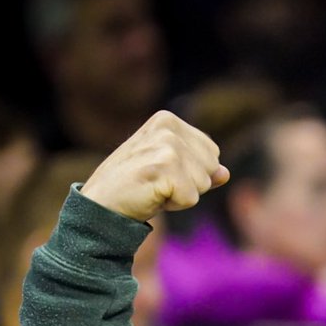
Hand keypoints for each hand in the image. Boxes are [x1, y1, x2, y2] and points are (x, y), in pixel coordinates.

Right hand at [79, 110, 228, 221]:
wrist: (100, 204)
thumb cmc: (135, 186)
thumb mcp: (169, 171)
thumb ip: (199, 168)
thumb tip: (225, 173)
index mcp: (168, 120)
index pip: (212, 154)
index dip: (191, 173)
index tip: (162, 173)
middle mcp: (168, 127)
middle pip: (211, 168)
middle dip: (189, 184)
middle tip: (157, 183)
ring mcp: (167, 145)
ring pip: (204, 184)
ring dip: (181, 195)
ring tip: (153, 188)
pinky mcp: (165, 167)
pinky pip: (191, 198)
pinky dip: (174, 205)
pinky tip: (151, 196)